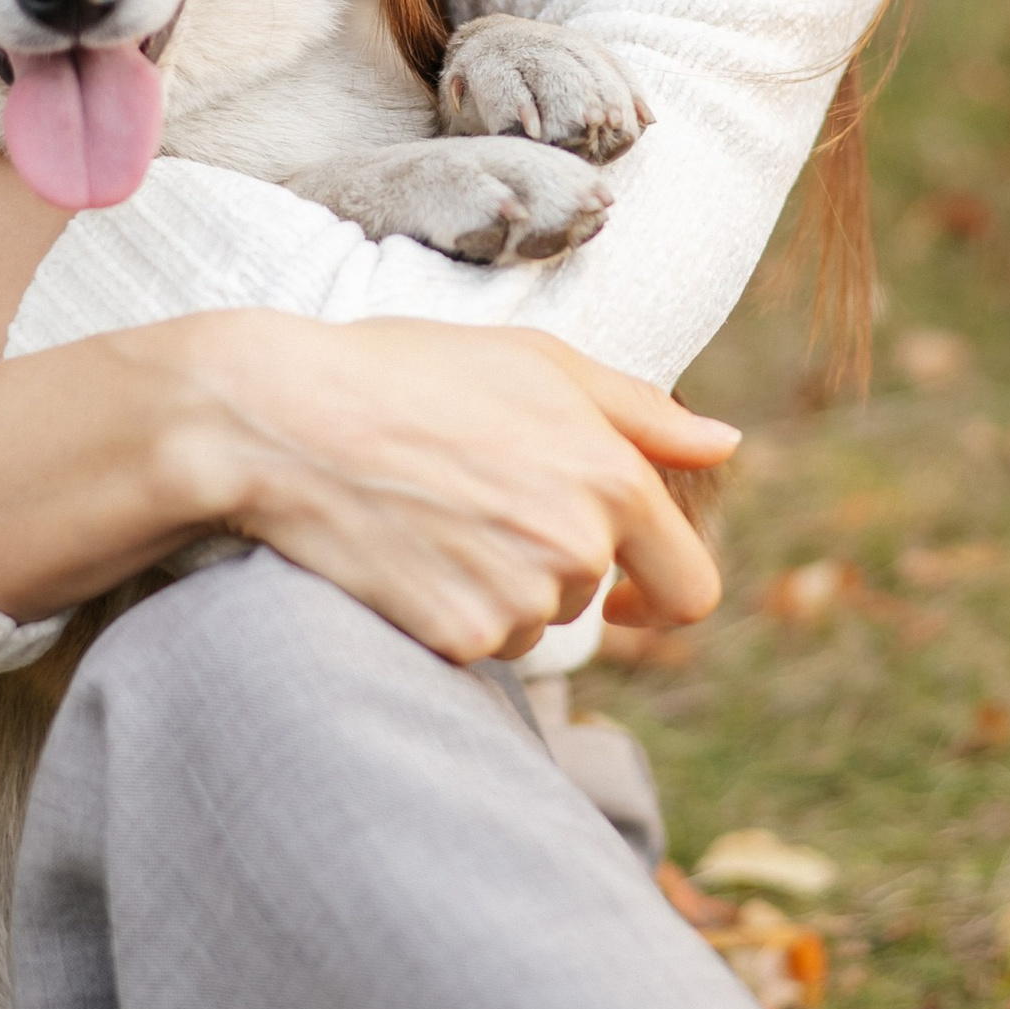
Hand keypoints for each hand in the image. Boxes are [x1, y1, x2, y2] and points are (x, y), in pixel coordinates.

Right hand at [180, 317, 731, 661]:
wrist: (284, 419)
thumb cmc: (408, 373)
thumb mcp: (535, 362)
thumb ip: (643, 413)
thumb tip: (726, 446)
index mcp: (612, 479)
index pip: (690, 589)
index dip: (663, 600)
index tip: (628, 598)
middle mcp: (577, 546)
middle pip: (590, 602)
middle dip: (546, 566)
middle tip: (469, 504)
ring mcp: (517, 597)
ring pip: (531, 624)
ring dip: (494, 590)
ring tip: (427, 517)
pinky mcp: (456, 636)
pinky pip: (475, 646)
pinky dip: (445, 614)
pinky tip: (401, 552)